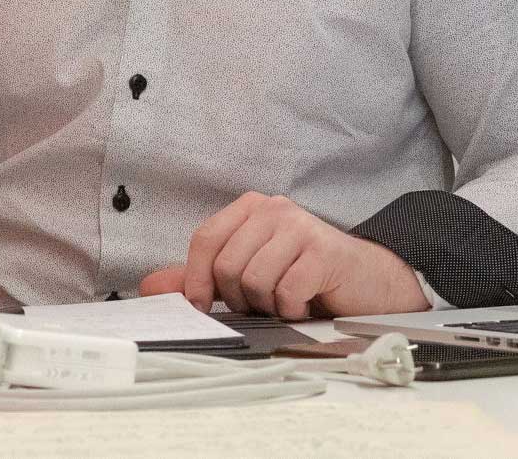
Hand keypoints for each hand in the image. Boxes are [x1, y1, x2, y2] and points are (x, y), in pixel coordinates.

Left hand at [139, 192, 430, 318]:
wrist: (368, 283)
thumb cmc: (304, 277)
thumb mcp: (248, 274)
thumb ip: (200, 278)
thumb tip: (149, 286)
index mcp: (250, 208)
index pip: (204, 240)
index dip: (196, 279)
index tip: (204, 306)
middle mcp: (273, 209)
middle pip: (227, 266)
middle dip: (241, 298)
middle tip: (265, 301)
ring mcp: (299, 226)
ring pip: (254, 280)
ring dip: (269, 305)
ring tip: (288, 298)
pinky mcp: (322, 251)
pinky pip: (285, 292)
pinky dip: (293, 309)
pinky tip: (307, 302)